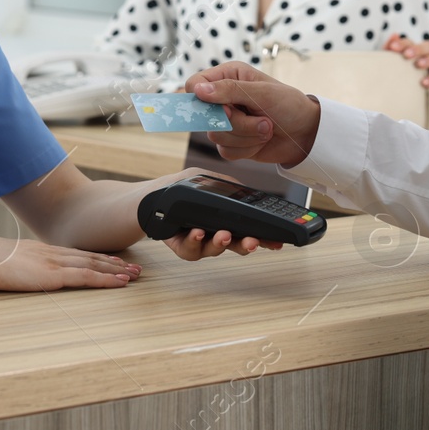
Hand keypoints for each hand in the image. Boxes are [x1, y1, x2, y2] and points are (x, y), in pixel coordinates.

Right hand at [0, 236, 140, 291]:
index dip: (97, 258)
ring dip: (117, 271)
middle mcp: (52, 253)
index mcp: (41, 250)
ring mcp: (54, 262)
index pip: (76, 254)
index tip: (113, 262)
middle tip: (135, 267)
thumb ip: (16, 267)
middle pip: (91, 257)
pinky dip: (107, 279)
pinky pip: (87, 277)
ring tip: (136, 275)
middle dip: (114, 263)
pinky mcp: (53, 275)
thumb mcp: (4, 263)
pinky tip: (121, 282)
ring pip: (94, 265)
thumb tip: (13, 273)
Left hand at [143, 168, 284, 258]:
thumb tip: (243, 191)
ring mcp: (200, 242)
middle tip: (253, 242)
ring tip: (223, 235)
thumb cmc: (179, 188)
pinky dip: (195, 242)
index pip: (249, 230)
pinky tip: (197, 233)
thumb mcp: (205, 179)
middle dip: (247, 245)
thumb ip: (225, 185)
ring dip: (221, 243)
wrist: (151, 198)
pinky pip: (191, 250)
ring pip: (215, 249)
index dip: (264, 238)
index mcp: (227, 219)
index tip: (277, 242)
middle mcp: (216, 233)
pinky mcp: (182, 247)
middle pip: (237, 245)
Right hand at [181, 62, 321, 167]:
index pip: (194, 84)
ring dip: (246, 136)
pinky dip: (246, 149)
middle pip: (204, 116)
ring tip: (266, 128)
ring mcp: (227, 121)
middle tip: (259, 118)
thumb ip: (230, 90)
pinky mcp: (232, 142)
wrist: (306, 134)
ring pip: (215, 136)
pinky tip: (261, 140)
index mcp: (228, 76)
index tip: (225, 108)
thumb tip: (198, 90)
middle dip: (236, 123)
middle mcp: (224, 97)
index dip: (202, 99)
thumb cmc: (290, 105)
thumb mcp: (262, 92)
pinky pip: (225, 151)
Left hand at [383, 33, 428, 91]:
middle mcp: (426, 58)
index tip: (392, 47)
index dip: (403, 43)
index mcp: (414, 52)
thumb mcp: (388, 64)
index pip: (411, 43)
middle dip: (418, 49)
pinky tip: (423, 82)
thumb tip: (394, 35)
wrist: (398, 100)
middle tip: (407, 55)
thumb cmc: (394, 78)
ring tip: (419, 65)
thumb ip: (389, 49)